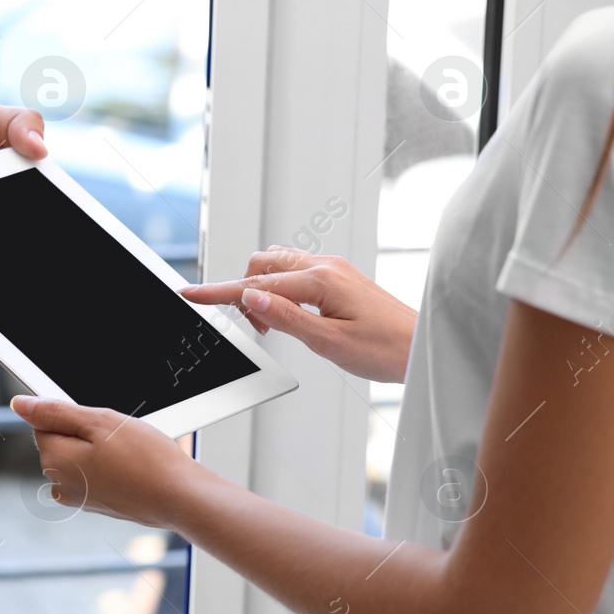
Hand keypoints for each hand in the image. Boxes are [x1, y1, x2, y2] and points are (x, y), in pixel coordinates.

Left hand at [10, 396, 207, 529]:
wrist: (179, 497)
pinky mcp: (98, 504)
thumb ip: (55, 412)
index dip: (73, 415)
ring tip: (129, 453)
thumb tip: (20, 404)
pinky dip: (111, 467)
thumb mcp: (99, 422)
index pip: (44, 423)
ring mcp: (79, 498)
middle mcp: (60, 484)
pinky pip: (96, 475)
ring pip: (81, 458)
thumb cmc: (146, 460)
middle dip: (86, 433)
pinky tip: (133, 467)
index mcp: (54, 460)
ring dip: (100, 450)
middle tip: (118, 435)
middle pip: (62, 441)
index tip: (98, 420)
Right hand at [179, 248, 416, 382]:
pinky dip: (280, 288)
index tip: (192, 293)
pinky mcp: (338, 277)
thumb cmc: (385, 349)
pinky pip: (295, 271)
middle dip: (244, 290)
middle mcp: (325, 266)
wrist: (421, 347)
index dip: (220, 291)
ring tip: (270, 323)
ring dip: (262, 287)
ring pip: (278, 265)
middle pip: (263, 264)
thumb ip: (286, 316)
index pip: (257, 284)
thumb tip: (250, 296)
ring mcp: (333, 269)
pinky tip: (289, 313)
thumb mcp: (329, 342)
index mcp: (320, 280)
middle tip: (253, 327)